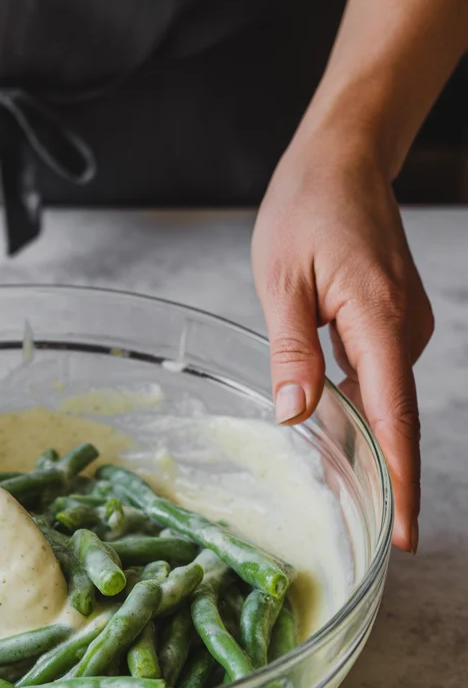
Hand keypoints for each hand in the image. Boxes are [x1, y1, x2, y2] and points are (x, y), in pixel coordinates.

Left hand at [252, 127, 433, 552]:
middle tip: (371, 531)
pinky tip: (335, 420)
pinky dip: (363, 401)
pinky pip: (382, 373)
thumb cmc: (306, 206)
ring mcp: (407, 321)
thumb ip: (291, 351)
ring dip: (367, 435)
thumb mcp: (280, 279)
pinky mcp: (397, 318)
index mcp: (375, 315)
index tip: (404, 528)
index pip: (393, 412)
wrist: (345, 156)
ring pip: (387, 395)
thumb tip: (296, 416)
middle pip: (396, 414)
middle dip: (386, 473)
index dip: (399, 474)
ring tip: (347, 484)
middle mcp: (404, 325)